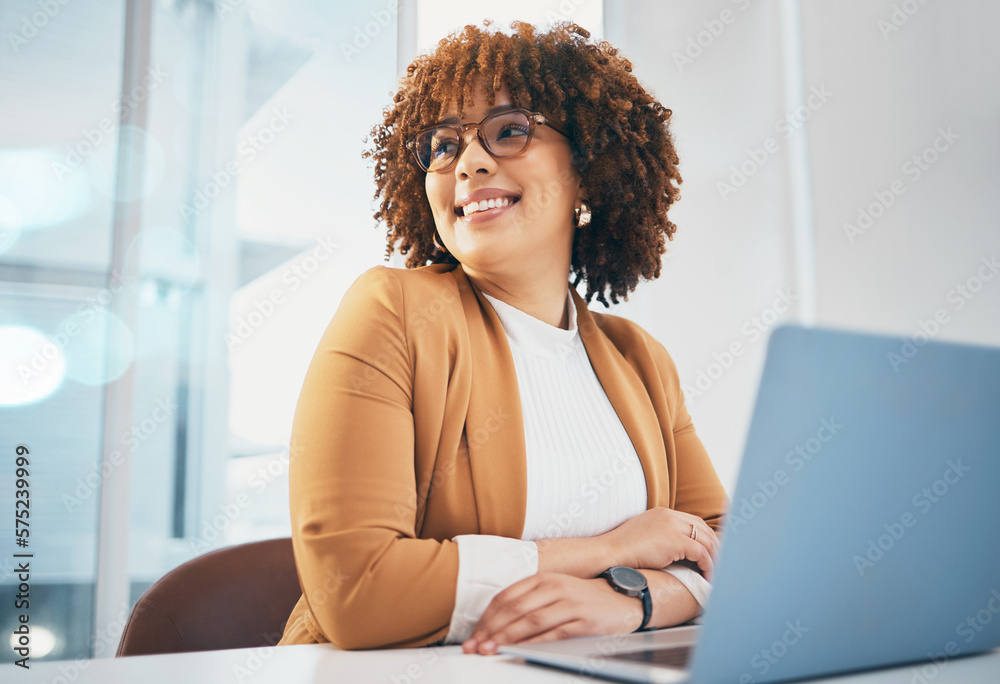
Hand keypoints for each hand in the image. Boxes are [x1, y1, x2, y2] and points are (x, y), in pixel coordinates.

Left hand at [462, 572, 643, 654]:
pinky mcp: (584, 621)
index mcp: (543, 578)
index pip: (506, 597)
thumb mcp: (553, 592)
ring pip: (531, 620)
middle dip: (491, 630)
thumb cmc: (583, 599)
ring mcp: (569, 603)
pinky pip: (554, 634)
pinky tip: (521, 652)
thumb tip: (496, 626)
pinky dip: (534, 644)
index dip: (487, 618)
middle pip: (514, 609)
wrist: (622, 599)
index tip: (474, 636)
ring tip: (491, 650)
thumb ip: (528, 603)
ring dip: (507, 638)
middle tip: (475, 647)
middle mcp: (554, 587)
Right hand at [600, 507, 719, 579]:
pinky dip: (707, 565)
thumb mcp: (644, 535)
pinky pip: (701, 553)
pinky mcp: (675, 540)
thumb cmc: (622, 549)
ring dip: (713, 557)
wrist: (610, 552)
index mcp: (663, 513)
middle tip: (719, 562)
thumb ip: (660, 536)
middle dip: (714, 546)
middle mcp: (670, 516)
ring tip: (715, 571)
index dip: (705, 536)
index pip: (693, 521)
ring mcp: (673, 526)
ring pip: (705, 540)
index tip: (711, 550)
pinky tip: (706, 575)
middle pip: (703, 529)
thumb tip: (675, 551)